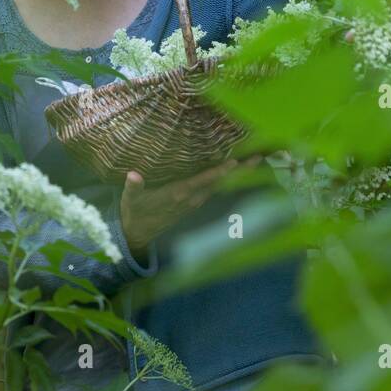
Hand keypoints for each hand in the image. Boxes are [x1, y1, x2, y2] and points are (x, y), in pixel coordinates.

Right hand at [119, 156, 259, 261]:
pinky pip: (215, 188)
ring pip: (220, 185)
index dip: (217, 173)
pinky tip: (236, 170)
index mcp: (177, 194)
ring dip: (238, 174)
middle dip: (240, 171)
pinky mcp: (194, 202)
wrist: (140, 233)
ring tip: (255, 160)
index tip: (233, 163)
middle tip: (259, 156)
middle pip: (220, 182)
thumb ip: (133, 187)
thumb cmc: (135, 213)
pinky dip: (228, 179)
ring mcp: (194, 201)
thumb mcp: (131, 200)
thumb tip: (133, 175)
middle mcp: (191, 198)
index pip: (201, 181)